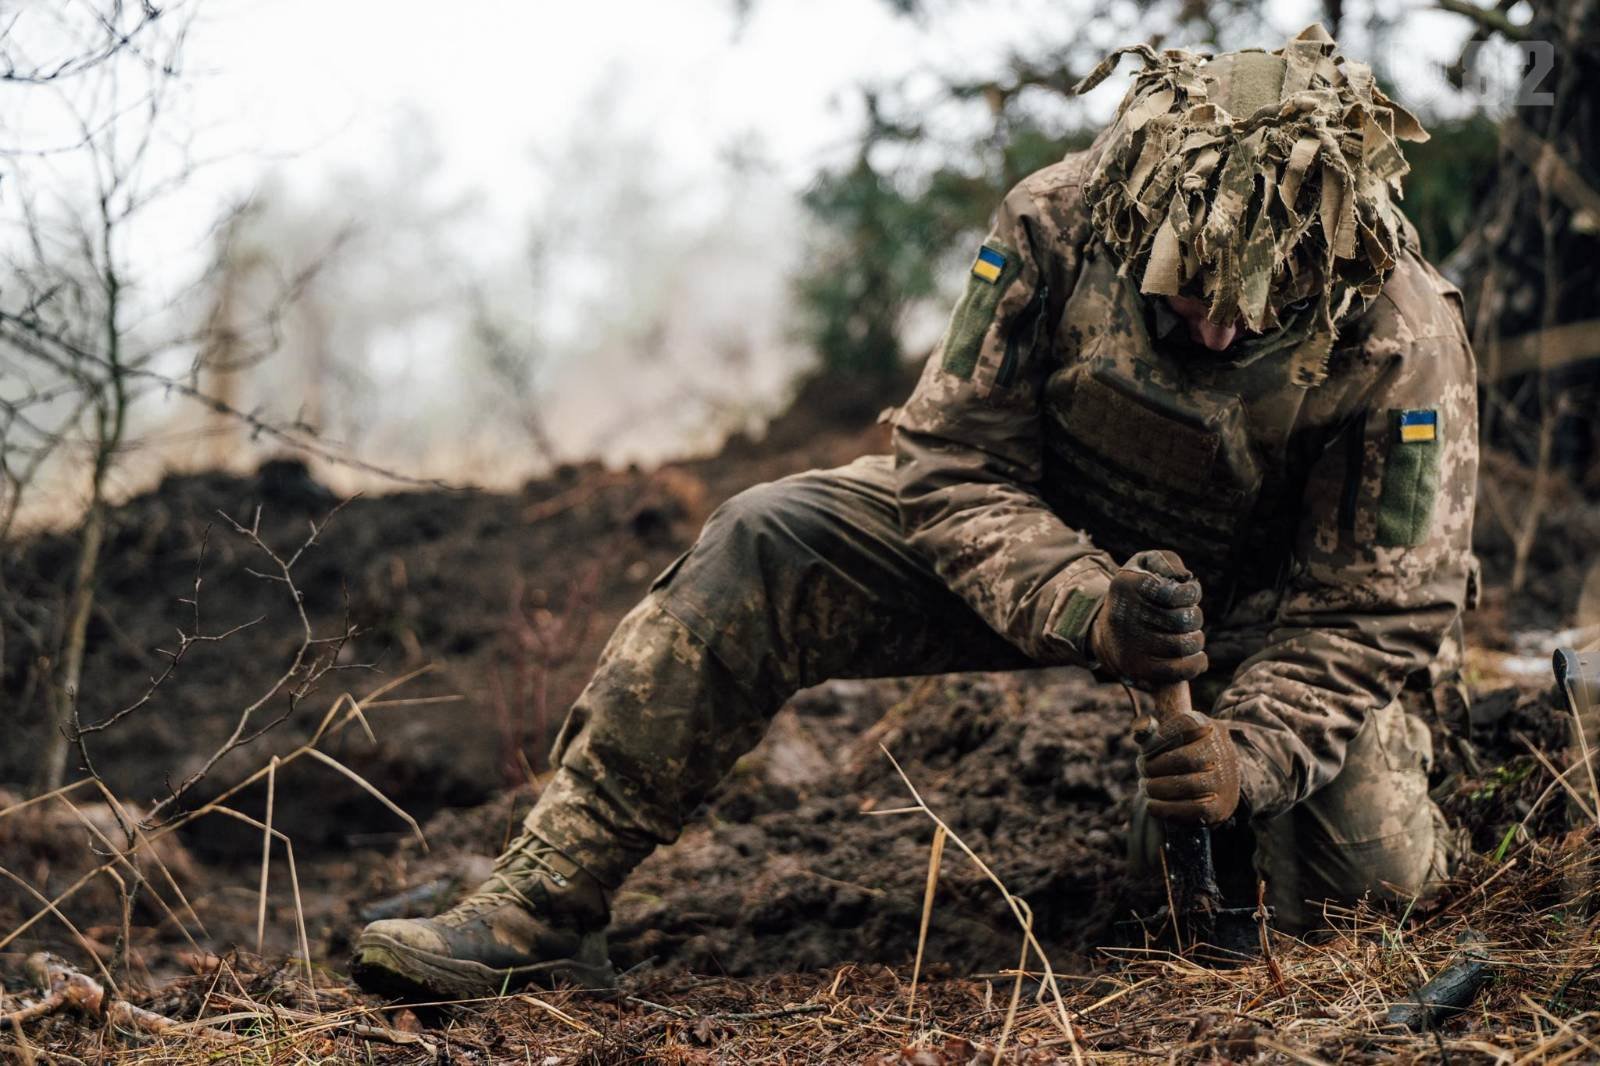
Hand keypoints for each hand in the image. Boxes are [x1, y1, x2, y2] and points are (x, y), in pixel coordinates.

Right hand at [1089, 550, 1206, 683]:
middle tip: (1187, 617)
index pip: (1174, 593)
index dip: (1190, 594)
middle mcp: (1124, 616)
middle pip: (1183, 621)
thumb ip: (1167, 562)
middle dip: (1194, 617)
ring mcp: (1130, 646)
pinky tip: (1198, 657)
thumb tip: (1185, 578)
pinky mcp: (1138, 670)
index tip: (1187, 594)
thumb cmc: (1138, 594)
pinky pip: (1177, 671)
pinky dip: (1196, 664)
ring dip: (1196, 639)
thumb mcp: (1144, 566)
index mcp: (1126, 585)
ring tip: (1189, 635)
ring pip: (1184, 645)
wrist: (1108, 633)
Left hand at [1136, 708, 1240, 826]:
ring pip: (1187, 785)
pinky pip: (1192, 809)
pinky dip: (1166, 808)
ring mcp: (1224, 780)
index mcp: (1207, 727)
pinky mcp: (1221, 806)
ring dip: (1158, 788)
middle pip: (1184, 759)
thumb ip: (1153, 730)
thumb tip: (1139, 728)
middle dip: (1155, 766)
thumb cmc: (1186, 752)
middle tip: (1142, 769)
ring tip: (1145, 787)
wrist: (1220, 782)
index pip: (1183, 726)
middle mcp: (1221, 752)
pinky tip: (1151, 805)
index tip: (1144, 750)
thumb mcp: (1173, 735)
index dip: (1157, 739)